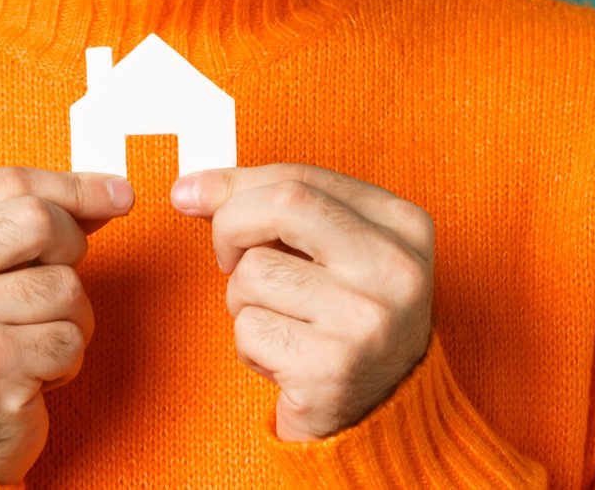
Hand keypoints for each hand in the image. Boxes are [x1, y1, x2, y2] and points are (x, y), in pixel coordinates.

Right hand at [0, 166, 133, 482]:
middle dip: (71, 248)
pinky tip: (31, 373)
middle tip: (56, 283)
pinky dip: (66, 359)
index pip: (7, 182)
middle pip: (39, 221)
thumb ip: (28, 221)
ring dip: (71, 317)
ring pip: (65, 286)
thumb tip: (111, 192)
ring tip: (33, 340)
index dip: (73, 185)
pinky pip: (69, 340)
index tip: (119, 193)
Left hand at [171, 162, 434, 441]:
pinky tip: (284, 359)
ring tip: (280, 323)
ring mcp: (367, 319)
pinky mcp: (332, 368)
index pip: (302, 178)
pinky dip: (250, 344)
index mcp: (403, 226)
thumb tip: (191, 189)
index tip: (192, 192)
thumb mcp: (330, 252)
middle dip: (231, 226)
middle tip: (228, 258)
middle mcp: (395, 268)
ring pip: (254, 272)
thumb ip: (271, 209)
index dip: (236, 183)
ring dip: (243, 300)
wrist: (381, 416)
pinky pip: (249, 328)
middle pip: (283, 205)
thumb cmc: (344, 321)